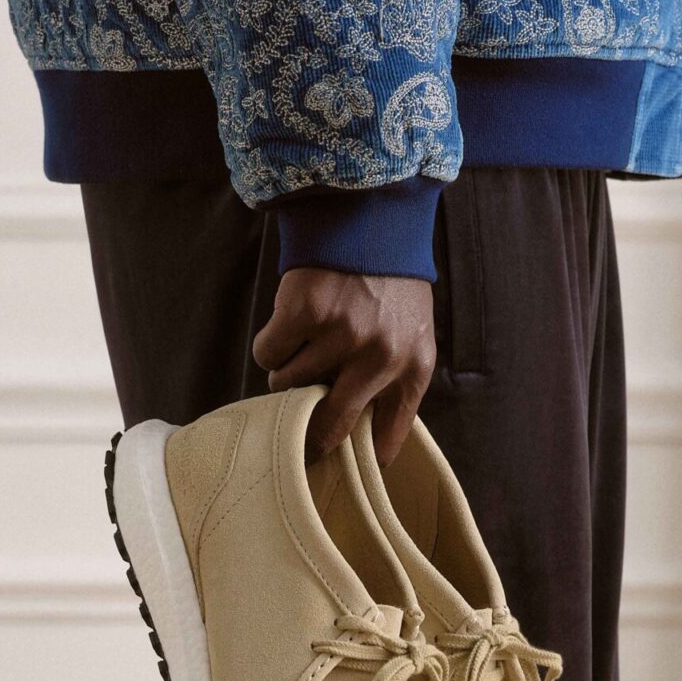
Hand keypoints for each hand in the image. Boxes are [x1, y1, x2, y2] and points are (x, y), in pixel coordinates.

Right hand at [252, 269, 435, 465]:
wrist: (371, 216)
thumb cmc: (390, 285)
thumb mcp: (412, 336)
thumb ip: (392, 383)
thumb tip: (359, 439)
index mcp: (413, 370)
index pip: (384, 442)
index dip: (356, 459)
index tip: (335, 464)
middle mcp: (380, 358)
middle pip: (330, 428)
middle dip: (310, 436)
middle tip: (296, 435)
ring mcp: (341, 336)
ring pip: (290, 387)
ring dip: (287, 375)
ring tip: (303, 345)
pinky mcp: (304, 313)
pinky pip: (268, 355)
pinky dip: (272, 345)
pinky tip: (289, 324)